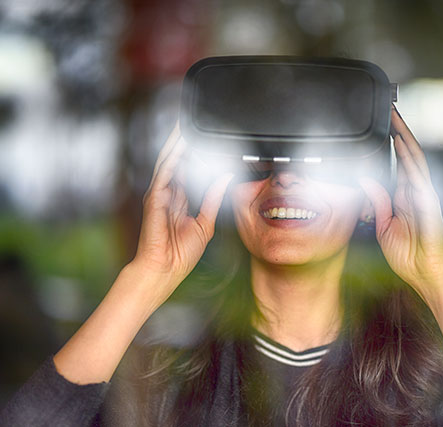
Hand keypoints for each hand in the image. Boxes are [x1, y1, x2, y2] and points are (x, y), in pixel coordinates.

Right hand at [131, 123, 233, 305]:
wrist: (165, 271)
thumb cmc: (181, 254)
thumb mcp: (205, 224)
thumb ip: (213, 199)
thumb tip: (225, 178)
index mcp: (179, 200)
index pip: (188, 170)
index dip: (194, 153)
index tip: (204, 138)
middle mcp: (168, 194)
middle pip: (176, 160)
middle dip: (183, 141)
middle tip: (192, 122)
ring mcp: (159, 194)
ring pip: (169, 162)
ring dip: (176, 143)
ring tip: (184, 124)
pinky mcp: (154, 198)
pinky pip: (164, 173)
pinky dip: (171, 158)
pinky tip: (178, 145)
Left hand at [359, 108, 442, 304]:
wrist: (428, 275)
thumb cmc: (409, 255)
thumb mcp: (383, 227)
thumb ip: (377, 203)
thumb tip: (365, 181)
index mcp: (404, 197)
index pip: (397, 163)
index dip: (390, 143)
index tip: (381, 126)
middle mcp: (416, 192)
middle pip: (407, 154)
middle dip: (398, 131)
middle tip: (388, 109)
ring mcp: (424, 195)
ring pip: (415, 158)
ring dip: (404, 137)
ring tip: (395, 117)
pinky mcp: (429, 203)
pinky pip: (419, 175)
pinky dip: (411, 159)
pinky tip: (403, 144)